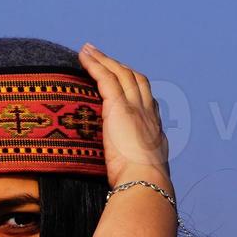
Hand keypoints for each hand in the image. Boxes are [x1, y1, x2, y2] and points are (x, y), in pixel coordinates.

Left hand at [77, 43, 171, 189]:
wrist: (146, 182)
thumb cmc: (140, 186)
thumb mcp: (139, 174)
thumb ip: (131, 169)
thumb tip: (121, 179)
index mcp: (154, 130)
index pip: (144, 100)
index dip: (133, 88)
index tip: (121, 80)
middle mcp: (147, 113)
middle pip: (134, 80)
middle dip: (118, 66)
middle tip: (102, 56)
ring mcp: (135, 108)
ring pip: (120, 74)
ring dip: (104, 59)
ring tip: (88, 50)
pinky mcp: (119, 107)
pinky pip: (106, 78)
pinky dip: (95, 64)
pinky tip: (83, 56)